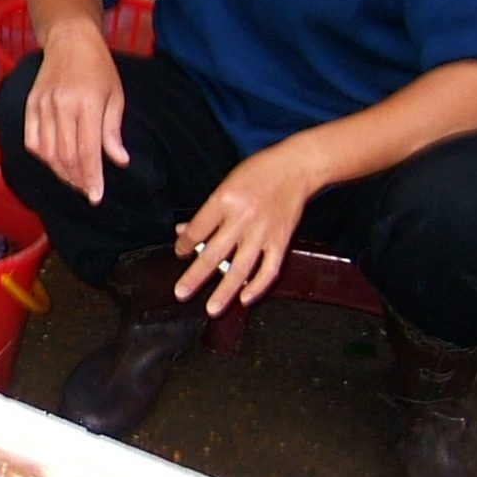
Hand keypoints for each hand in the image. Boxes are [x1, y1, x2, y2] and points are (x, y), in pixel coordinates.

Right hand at [21, 22, 128, 203]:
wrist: (70, 40)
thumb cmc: (98, 68)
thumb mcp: (115, 96)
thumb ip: (113, 131)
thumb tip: (118, 161)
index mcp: (87, 103)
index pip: (87, 151)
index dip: (91, 178)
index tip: (96, 197)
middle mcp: (61, 106)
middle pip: (66, 157)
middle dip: (77, 179)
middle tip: (88, 190)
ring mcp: (42, 106)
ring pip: (47, 153)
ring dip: (61, 172)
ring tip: (75, 180)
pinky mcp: (30, 106)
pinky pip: (32, 141)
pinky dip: (43, 157)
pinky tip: (56, 162)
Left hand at [171, 138, 319, 313]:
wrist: (296, 167)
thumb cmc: (259, 173)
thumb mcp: (226, 185)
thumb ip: (207, 212)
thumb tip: (184, 232)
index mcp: (224, 201)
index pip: (197, 230)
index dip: (184, 245)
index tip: (180, 253)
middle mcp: (243, 219)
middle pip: (214, 254)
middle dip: (195, 277)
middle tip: (181, 293)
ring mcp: (263, 232)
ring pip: (241, 268)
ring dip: (224, 292)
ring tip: (212, 308)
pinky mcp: (281, 240)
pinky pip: (269, 269)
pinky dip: (258, 287)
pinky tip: (245, 299)